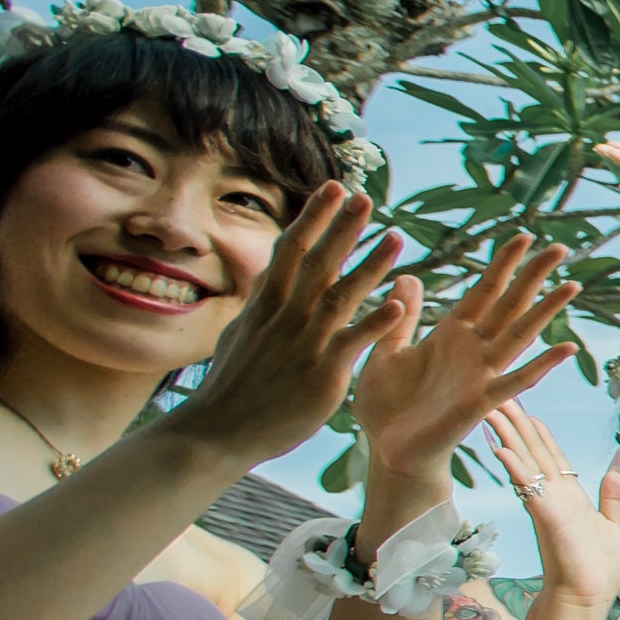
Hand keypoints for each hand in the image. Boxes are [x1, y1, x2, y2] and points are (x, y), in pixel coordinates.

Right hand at [161, 183, 408, 468]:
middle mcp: (285, 316)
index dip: (313, 217)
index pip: (291, 249)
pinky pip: (353, 342)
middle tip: (366, 194)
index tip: (332, 187)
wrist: (217, 431)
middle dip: (342, 226)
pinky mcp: (321, 372)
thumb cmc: (231, 386)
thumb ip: (259, 306)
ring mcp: (303, 342)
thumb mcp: (240, 335)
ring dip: (371, 264)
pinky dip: (376, 323)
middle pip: (317, 261)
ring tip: (397, 237)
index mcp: (265, 305)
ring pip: (341, 294)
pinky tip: (402, 305)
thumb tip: (266, 280)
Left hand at [349, 234, 575, 491]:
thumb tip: (407, 276)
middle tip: (559, 248)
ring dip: (545, 311)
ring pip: (519, 335)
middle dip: (533, 276)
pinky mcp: (481, 402)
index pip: (484, 290)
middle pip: (510, 305)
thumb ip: (402, 316)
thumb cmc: (385, 405)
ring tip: (571, 286)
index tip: (523, 236)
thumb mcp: (386, 349)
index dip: (502, 264)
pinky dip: (542, 364)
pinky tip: (566, 348)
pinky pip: (516, 380)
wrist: (386, 450)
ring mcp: (481, 375)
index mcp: (451, 334)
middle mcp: (473, 350)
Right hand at [484, 404, 619, 619]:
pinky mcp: (549, 519)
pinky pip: (530, 489)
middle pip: (531, 452)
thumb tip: (615, 469)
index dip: (536, 431)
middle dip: (515, 423)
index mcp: (568, 497)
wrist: (588, 601)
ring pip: (525, 463)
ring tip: (491, 409)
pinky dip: (516, 469)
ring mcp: (548, 506)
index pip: (549, 456)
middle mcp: (553, 497)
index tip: (523, 407)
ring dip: (508, 435)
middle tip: (496, 395)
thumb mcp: (612, 527)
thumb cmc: (597, 571)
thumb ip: (612, 498)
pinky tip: (500, 449)